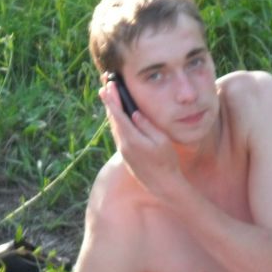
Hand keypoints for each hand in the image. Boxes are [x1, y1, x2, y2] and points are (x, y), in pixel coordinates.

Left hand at [99, 80, 180, 198]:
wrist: (163, 184)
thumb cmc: (166, 161)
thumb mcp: (161, 141)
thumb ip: (147, 125)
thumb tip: (135, 113)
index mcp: (132, 139)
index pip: (118, 114)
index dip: (113, 99)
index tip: (109, 86)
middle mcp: (124, 144)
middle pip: (113, 119)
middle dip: (109, 102)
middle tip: (105, 86)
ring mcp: (123, 150)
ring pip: (114, 126)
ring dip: (111, 111)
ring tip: (108, 97)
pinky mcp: (126, 154)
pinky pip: (118, 133)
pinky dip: (115, 121)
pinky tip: (117, 116)